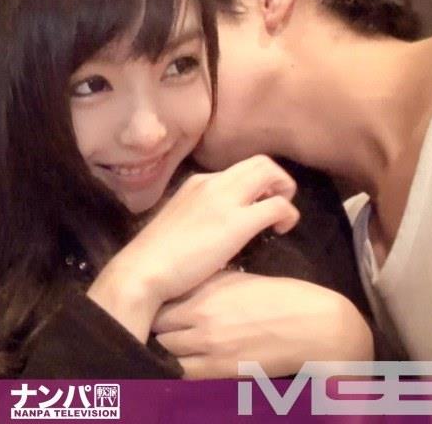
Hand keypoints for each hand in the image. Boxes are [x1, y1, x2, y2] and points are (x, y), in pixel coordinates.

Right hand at [88, 155, 299, 341]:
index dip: (255, 184)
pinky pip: (278, 205)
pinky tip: (278, 231)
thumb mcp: (179, 220)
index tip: (255, 205)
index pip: (238, 169)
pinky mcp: (238, 222)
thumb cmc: (154, 256)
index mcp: (198, 183)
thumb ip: (199, 213)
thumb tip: (216, 225)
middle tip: (276, 206)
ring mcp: (225, 200)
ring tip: (280, 218)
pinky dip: (288, 215)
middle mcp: (212, 182)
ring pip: (270, 172)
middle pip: (259, 162)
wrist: (142, 269)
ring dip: (285, 190)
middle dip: (277, 180)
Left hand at [153, 271, 373, 378]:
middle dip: (154, 331)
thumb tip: (179, 289)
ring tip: (165, 351)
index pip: (159, 302)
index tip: (153, 311)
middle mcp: (201, 316)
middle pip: (157, 328)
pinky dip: (177, 371)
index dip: (153, 308)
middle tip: (156, 333)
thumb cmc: (278, 297)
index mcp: (205, 291)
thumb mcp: (236, 280)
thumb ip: (205, 286)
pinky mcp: (221, 370)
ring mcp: (209, 345)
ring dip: (164, 352)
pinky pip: (184, 374)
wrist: (313, 325)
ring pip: (166, 353)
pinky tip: (181, 367)